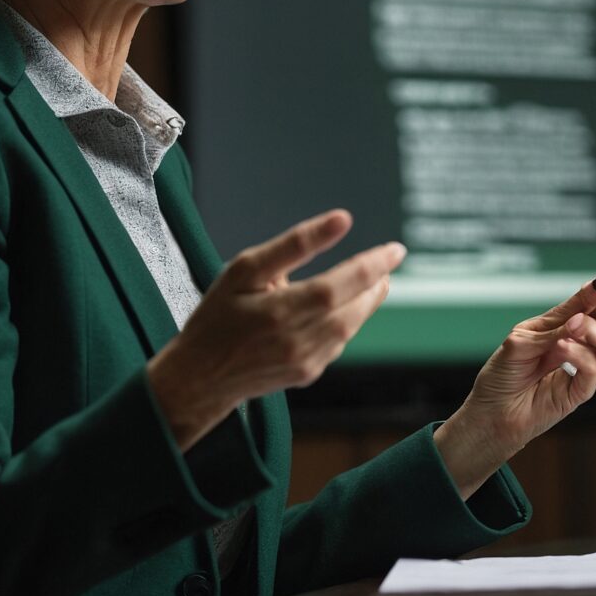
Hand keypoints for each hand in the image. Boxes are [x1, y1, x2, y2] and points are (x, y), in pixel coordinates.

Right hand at [148, 209, 405, 450]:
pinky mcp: (307, 374)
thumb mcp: (246, 268)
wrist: (200, 375)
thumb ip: (297, 243)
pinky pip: (338, 342)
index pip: (344, 282)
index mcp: (281, 310)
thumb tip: (342, 220)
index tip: (396, 249)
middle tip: (387, 261)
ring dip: (366, 301)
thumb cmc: (219, 313)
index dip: (374, 264)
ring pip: (351, 326)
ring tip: (373, 280)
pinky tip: (341, 307)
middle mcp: (298, 340)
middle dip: (375, 281)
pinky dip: (347, 321)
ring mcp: (305, 362)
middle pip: (355, 306)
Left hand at [434, 270, 595, 497]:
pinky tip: (562, 347)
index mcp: (568, 325)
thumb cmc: (503, 374)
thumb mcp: (524, 338)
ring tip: (575, 325)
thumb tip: (587, 312)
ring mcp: (582, 370)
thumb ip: (557, 325)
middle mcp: (581, 346)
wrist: (489, 411)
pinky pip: (593, 372)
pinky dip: (581, 355)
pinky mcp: (578, 394)